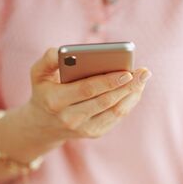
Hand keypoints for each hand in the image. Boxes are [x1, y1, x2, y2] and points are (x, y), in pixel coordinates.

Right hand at [24, 48, 150, 145]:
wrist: (43, 126)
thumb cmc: (44, 91)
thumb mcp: (38, 74)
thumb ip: (47, 60)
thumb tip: (62, 50)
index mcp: (55, 101)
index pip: (87, 90)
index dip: (108, 81)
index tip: (127, 71)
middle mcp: (70, 118)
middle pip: (105, 101)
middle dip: (127, 86)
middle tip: (144, 72)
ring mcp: (83, 128)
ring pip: (114, 111)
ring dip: (132, 94)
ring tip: (143, 78)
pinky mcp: (94, 133)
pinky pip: (116, 117)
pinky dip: (128, 103)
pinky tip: (136, 89)